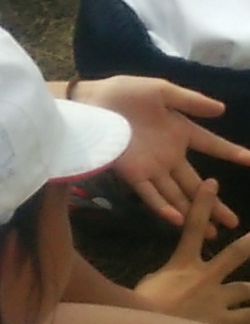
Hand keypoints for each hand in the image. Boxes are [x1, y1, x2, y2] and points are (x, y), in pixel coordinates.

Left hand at [79, 76, 249, 231]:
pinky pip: (151, 193)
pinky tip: (179, 219)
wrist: (91, 100)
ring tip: (212, 232)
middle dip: (215, 203)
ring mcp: (152, 166)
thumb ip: (191, 101)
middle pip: (197, 182)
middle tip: (233, 222)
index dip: (230, 152)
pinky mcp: (133, 173)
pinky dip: (164, 207)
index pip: (211, 144)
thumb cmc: (124, 92)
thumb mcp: (161, 91)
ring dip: (194, 212)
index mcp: (179, 131)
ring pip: (178, 194)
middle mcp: (169, 154)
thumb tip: (222, 109)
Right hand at [135, 180, 249, 322]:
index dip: (203, 204)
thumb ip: (168, 275)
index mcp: (182, 263)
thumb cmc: (144, 302)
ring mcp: (217, 300)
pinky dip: (249, 316)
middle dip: (249, 244)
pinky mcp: (223, 320)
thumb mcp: (152, 281)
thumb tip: (171, 276)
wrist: (150, 323)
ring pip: (246, 290)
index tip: (213, 183)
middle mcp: (205, 277)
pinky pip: (246, 318)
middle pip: (234, 254)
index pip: (192, 226)